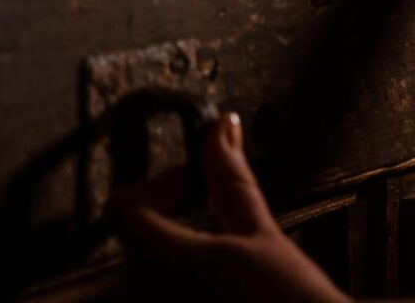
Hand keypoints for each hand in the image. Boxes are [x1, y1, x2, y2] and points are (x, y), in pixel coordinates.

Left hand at [110, 113, 350, 302]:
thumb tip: (221, 130)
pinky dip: (165, 288)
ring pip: (133, 277)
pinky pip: (146, 298)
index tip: (188, 187)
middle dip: (164, 223)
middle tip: (206, 224)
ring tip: (210, 264)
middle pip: (130, 241)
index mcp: (167, 259)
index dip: (157, 186)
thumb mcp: (262, 233)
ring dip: (162, 259)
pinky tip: (207, 289)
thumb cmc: (291, 301)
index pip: (123, 207)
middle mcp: (144, 294)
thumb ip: (230, 180)